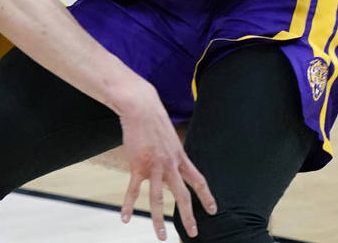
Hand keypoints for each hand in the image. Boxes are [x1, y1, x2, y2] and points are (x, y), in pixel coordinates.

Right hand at [116, 84, 215, 239]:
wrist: (140, 107)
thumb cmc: (153, 119)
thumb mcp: (170, 137)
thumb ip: (171, 154)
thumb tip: (170, 167)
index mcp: (180, 157)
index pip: (198, 180)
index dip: (207, 196)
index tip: (213, 210)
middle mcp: (170, 164)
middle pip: (182, 195)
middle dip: (188, 216)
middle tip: (193, 233)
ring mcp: (153, 166)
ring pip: (157, 198)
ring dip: (159, 219)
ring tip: (161, 236)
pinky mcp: (137, 165)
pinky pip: (132, 190)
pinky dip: (127, 205)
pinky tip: (125, 218)